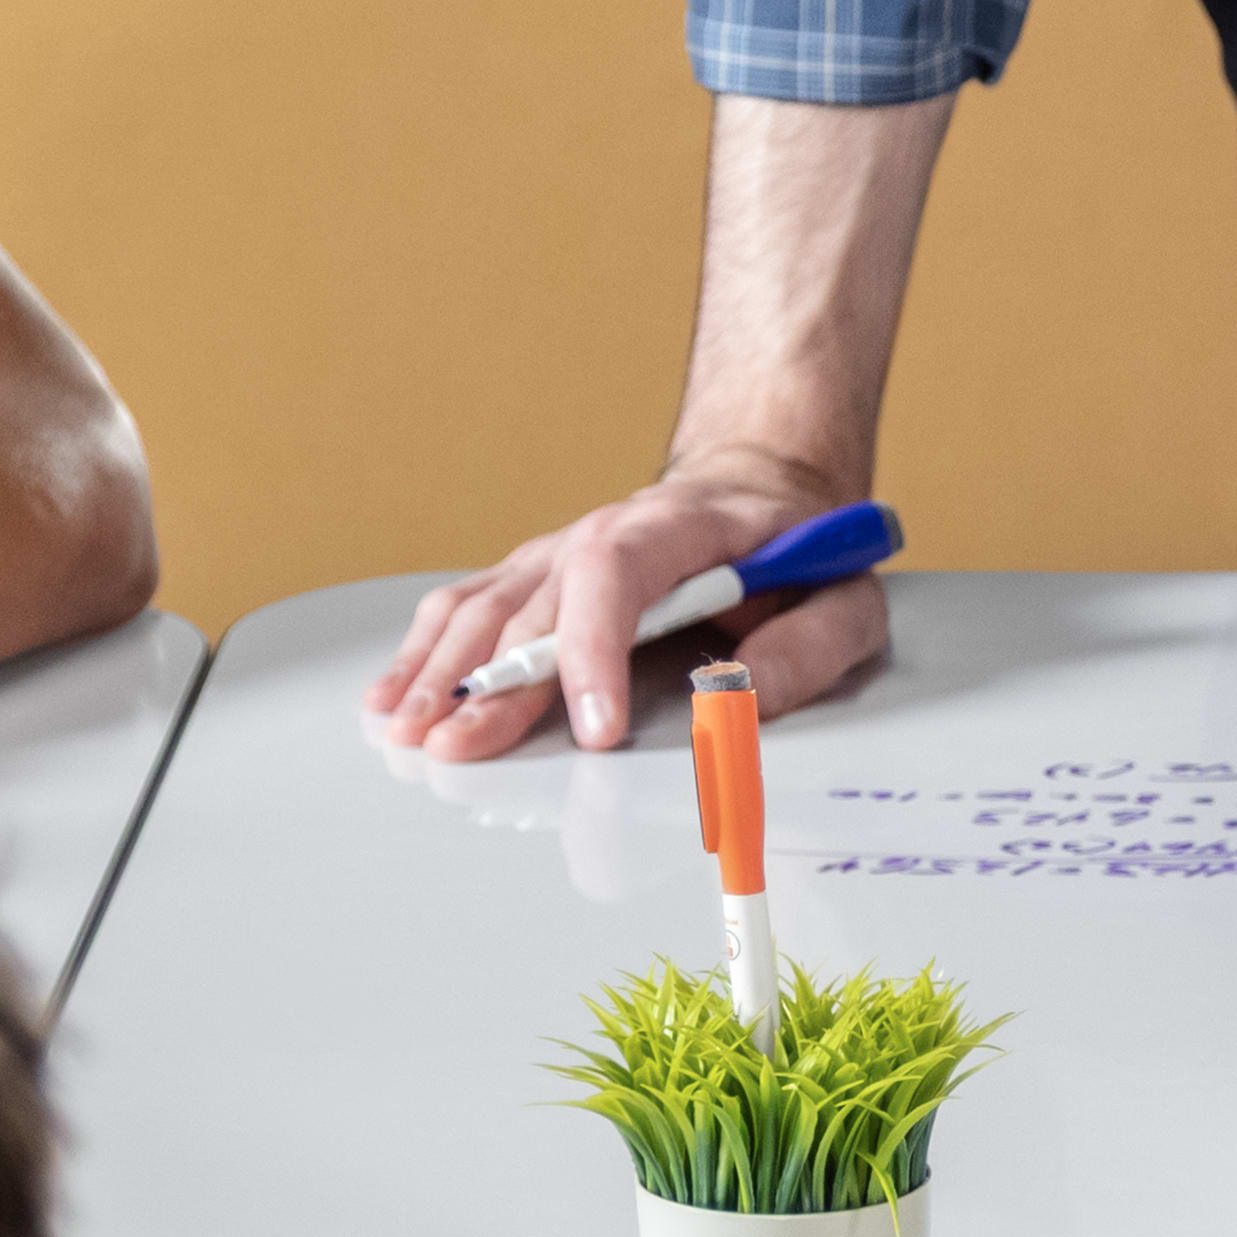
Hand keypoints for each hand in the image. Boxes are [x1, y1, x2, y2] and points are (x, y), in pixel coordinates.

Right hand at [365, 458, 882, 763]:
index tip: (594, 726)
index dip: (595, 647)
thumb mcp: (844, 596)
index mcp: (679, 528)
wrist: (760, 488)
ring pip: (484, 605)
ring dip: (442, 669)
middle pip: (534, 602)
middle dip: (496, 682)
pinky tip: (391, 696)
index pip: (617, 571)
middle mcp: (602, 533)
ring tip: (410, 729)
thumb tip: (742, 698)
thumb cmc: (799, 552)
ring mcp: (558, 554)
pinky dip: (423, 652)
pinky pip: (466, 608)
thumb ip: (808, 648)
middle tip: (463, 748)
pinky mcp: (534, 578)